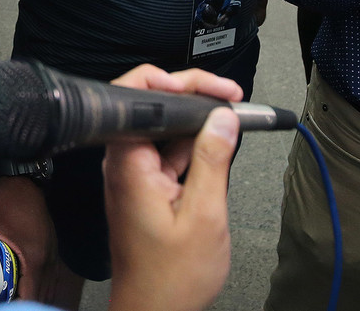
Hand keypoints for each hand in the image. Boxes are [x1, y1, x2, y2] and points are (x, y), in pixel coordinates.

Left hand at [0, 177, 58, 302]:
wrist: (24, 179)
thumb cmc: (3, 201)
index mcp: (34, 258)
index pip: (31, 296)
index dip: (18, 307)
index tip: (4, 309)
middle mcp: (49, 260)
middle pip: (42, 296)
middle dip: (26, 304)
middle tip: (7, 307)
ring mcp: (53, 254)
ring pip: (48, 288)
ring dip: (34, 297)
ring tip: (14, 303)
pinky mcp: (52, 249)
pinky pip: (49, 277)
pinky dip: (39, 286)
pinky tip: (26, 291)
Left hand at [104, 66, 240, 310]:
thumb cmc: (171, 277)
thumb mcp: (204, 215)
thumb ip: (213, 161)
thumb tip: (224, 118)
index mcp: (129, 162)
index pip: (139, 95)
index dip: (179, 82)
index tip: (217, 91)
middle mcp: (124, 161)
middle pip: (155, 108)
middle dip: (196, 99)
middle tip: (234, 102)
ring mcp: (133, 173)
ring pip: (165, 130)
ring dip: (198, 124)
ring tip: (234, 119)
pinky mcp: (144, 186)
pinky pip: (168, 152)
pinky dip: (193, 147)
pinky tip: (218, 148)